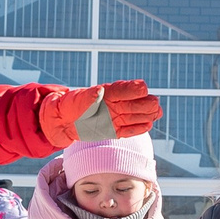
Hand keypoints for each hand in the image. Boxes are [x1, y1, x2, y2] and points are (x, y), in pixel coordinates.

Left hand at [40, 80, 160, 143]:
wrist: (65, 121)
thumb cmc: (71, 106)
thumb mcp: (77, 100)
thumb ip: (89, 96)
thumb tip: (98, 91)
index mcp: (109, 92)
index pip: (127, 88)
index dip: (136, 89)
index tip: (143, 90)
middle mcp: (116, 104)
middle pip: (138, 102)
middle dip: (146, 103)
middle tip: (153, 106)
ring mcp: (117, 117)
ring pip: (137, 115)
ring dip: (146, 115)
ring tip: (155, 114)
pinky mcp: (114, 130)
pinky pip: (129, 130)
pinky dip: (138, 128)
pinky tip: (147, 125)